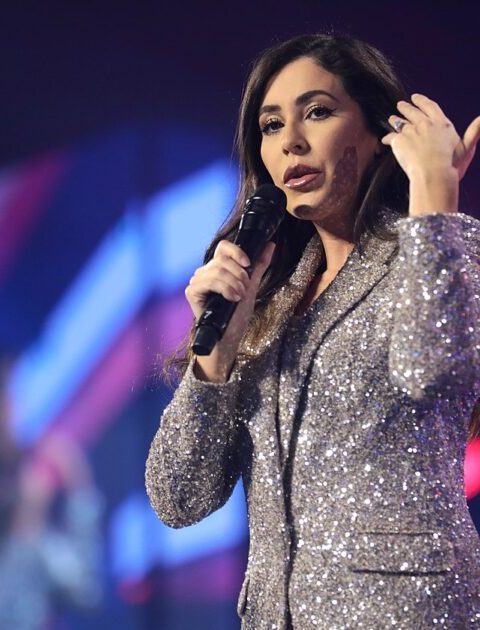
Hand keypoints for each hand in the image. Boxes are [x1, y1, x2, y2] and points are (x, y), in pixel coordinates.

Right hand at [185, 240, 274, 380]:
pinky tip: (231, 299)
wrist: (229, 337)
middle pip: (222, 259)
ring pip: (217, 270)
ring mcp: (197, 281)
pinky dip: (224, 289)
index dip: (236, 252)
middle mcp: (205, 272)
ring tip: (240, 297)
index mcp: (218, 268)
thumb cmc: (237, 315)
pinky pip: (208, 281)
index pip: (223, 247)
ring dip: (234, 284)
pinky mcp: (192, 292)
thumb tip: (271, 245)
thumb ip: (259, 265)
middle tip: (245, 290)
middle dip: (239, 275)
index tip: (248, 264)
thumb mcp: (251, 286)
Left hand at [382, 94, 479, 181]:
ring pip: (400, 123)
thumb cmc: (451, 166)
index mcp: (441, 124)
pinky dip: (387, 138)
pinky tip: (385, 140)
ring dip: (396, 120)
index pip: (430, 107)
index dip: (422, 101)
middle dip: (406, 107)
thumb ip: (474, 132)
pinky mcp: (399, 141)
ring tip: (392, 119)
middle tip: (400, 104)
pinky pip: (391, 137)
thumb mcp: (467, 148)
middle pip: (413, 112)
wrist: (433, 175)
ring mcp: (411, 132)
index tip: (416, 97)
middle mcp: (425, 124)